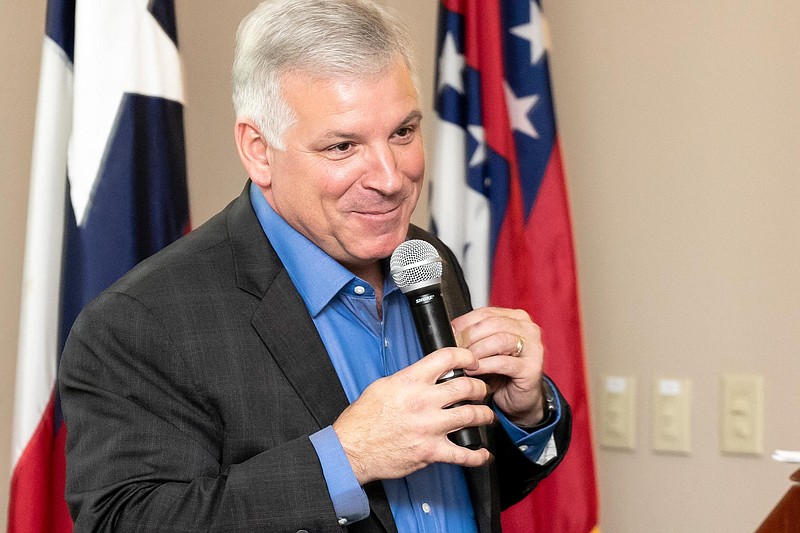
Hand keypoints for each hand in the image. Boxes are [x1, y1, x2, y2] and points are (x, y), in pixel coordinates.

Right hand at [333, 347, 493, 484]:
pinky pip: (463, 454)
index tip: (472, 361)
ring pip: (471, 415)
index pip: (446, 358)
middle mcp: (423, 402)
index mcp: (410, 382)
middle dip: (480, 387)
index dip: (466, 356)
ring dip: (484, 415)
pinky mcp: (431, 452)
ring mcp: (429, 427)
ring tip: (485, 416)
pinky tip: (482, 453)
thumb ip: (407, 378)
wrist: (352, 450)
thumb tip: (425, 374)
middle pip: (466, 386)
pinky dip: (477, 455)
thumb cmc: (362, 420)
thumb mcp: (382, 386)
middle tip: (480, 390)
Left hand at [451, 307, 544, 426]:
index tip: (451, 333)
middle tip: (456, 349)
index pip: (486, 312)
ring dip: (477, 350)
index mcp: (516, 318)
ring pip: (500, 340)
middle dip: (469, 336)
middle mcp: (528, 329)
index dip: (465, 322)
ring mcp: (533, 348)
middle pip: (492, 323)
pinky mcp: (531, 368)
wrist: (519, 399)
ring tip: (465, 361)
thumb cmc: (502, 372)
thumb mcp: (487, 349)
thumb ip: (475, 336)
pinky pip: (504, 362)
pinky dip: (484, 366)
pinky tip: (474, 371)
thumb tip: (450, 331)